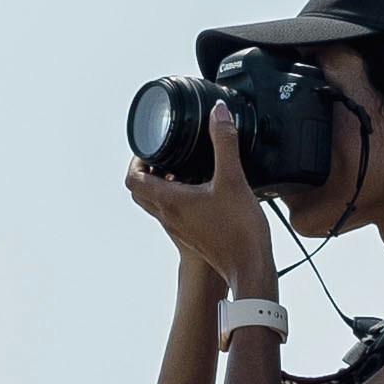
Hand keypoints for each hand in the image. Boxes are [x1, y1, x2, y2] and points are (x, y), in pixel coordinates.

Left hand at [123, 109, 277, 286]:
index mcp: (170, 201)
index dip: (135, 160)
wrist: (249, 269)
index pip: (133, 179)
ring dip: (162, 183)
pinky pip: (175, 212)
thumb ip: (224, 142)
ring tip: (183, 166)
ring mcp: (179, 227)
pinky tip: (203, 187)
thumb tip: (218, 114)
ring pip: (157, 202)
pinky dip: (179, 196)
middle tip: (163, 154)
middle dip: (146, 170)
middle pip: (140, 191)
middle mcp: (169, 216)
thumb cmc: (239, 233)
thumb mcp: (233, 179)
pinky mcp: (193, 234)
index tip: (150, 146)